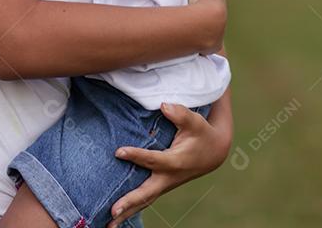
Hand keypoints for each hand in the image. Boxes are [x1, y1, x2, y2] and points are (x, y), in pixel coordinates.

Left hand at [106, 102, 231, 227]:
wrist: (213, 152)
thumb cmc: (201, 133)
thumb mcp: (195, 121)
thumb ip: (180, 113)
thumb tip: (164, 105)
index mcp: (174, 162)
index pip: (152, 160)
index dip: (135, 155)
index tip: (118, 152)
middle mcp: (168, 177)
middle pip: (145, 193)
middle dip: (129, 202)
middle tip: (112, 210)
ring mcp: (164, 185)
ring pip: (143, 202)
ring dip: (126, 214)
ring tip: (107, 226)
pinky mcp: (161, 186)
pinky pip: (145, 200)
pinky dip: (131, 210)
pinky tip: (116, 219)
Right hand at [188, 0, 225, 52]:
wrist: (207, 23)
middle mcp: (218, 17)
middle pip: (206, 11)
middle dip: (198, 10)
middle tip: (183, 8)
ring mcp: (213, 34)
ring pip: (202, 29)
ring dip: (194, 29)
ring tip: (180, 29)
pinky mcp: (205, 48)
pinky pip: (198, 45)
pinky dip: (193, 44)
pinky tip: (184, 47)